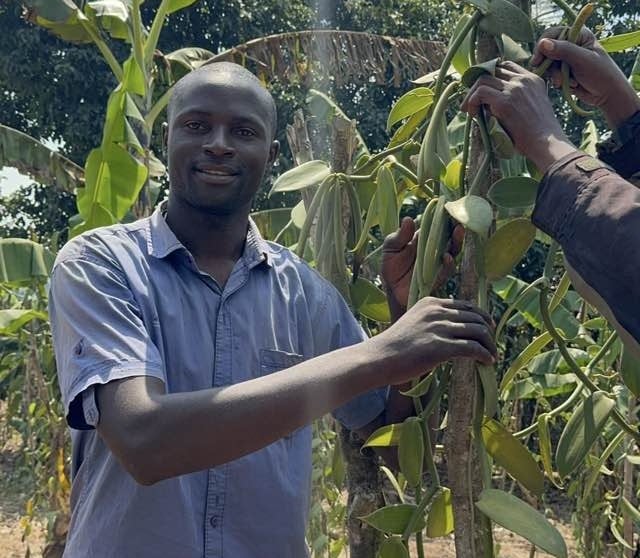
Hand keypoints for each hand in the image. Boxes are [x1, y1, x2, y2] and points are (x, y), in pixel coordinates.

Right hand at [368, 297, 496, 384]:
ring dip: (489, 345)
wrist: (379, 358)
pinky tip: (487, 362)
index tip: (488, 329)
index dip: (481, 317)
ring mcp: (439, 328)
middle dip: (488, 331)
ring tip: (492, 355)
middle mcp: (437, 311)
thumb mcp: (413, 322)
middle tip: (492, 344)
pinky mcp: (441, 347)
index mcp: (431, 302)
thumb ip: (432, 320)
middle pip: (476, 317)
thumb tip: (453, 331)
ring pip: (478, 331)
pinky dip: (484, 355)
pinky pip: (473, 348)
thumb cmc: (394, 345)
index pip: (466, 305)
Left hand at [381, 217, 463, 319]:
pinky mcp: (439, 277)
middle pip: (450, 235)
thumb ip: (399, 236)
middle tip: (458, 217)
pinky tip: (446, 256)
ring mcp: (439, 262)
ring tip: (458, 231)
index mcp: (424, 237)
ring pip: (453, 250)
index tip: (449, 205)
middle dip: (456, 225)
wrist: (393, 290)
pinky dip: (448, 263)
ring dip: (457, 240)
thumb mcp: (391, 248)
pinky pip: (447, 269)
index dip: (445, 215)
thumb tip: (408, 219)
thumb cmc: (392, 266)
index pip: (438, 223)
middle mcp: (435, 248)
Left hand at [461, 61, 576, 172]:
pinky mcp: (505, 101)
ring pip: (483, 80)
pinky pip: (480, 92)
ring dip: (471, 95)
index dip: (490, 76)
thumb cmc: (537, 134)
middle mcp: (524, 80)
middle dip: (476, 86)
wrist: (546, 143)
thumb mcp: (530, 107)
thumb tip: (488, 103)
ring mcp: (514, 89)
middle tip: (469, 102)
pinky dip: (472, 102)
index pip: (506, 66)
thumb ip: (516, 99)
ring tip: (469, 110)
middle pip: (492, 71)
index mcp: (533, 79)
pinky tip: (473, 114)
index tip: (481, 91)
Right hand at [532, 27, 639, 127]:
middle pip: (547, 51)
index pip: (552, 34)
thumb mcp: (582, 60)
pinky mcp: (563, 72)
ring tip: (564, 83)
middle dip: (549, 66)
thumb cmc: (601, 74)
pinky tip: (568, 86)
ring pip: (548, 64)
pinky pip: (551, 75)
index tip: (537, 61)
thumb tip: (542, 43)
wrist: (607, 94)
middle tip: (556, 79)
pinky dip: (556, 81)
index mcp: (578, 35)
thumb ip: (563, 50)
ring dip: (554, 75)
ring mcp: (566, 59)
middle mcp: (571, 44)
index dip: (542, 46)